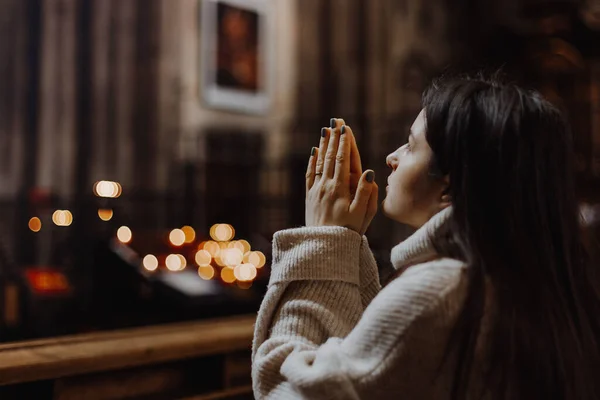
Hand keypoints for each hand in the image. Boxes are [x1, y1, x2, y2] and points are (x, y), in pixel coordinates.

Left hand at [305, 119, 377, 234]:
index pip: (343, 160)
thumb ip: (366, 193)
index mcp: (341, 189)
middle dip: (334, 138)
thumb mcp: (362, 215)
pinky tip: (314, 151)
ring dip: (323, 145)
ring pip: (320, 163)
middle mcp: (327, 186)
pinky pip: (310, 174)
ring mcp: (317, 191)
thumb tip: (369, 172)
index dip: (345, 143)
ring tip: (325, 130)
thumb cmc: (347, 232)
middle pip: (331, 157)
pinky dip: (313, 161)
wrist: (323, 247)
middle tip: (336, 120)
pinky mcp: (310, 197)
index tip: (345, 128)